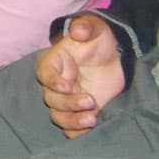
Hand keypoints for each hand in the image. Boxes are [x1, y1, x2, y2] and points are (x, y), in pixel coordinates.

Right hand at [37, 14, 124, 137]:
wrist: (114, 54)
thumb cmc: (98, 39)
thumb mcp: (94, 28)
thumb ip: (85, 27)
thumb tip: (78, 32)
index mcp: (55, 63)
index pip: (44, 75)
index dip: (52, 82)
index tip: (68, 86)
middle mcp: (57, 83)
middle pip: (50, 99)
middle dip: (68, 103)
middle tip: (90, 100)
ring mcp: (68, 99)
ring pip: (58, 116)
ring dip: (72, 120)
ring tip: (92, 118)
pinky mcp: (81, 111)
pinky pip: (71, 127)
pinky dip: (77, 132)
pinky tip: (91, 126)